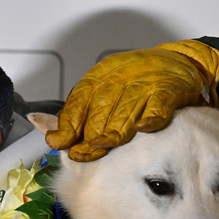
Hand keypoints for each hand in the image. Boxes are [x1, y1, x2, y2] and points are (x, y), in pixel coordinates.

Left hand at [46, 40, 218, 160]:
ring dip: (113, 133)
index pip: (78, 103)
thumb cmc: (134, 85)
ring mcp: (144, 86)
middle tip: (83, 154)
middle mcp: (119, 80)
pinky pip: (157, 108)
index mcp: (99, 78)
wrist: (177, 64)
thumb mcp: (101, 91)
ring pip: (124, 114)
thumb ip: (75, 113)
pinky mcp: (168, 92)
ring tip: (103, 145)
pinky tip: (142, 129)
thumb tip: (40, 127)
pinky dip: (150, 120)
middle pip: (99, 113)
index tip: (59, 144)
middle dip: (89, 136)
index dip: (68, 126)